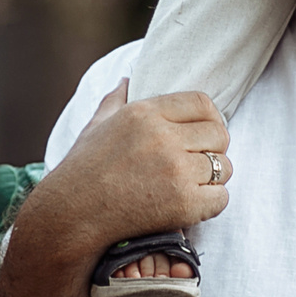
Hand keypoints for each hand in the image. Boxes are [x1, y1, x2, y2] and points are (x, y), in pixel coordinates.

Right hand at [30, 82, 231, 271]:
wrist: (71, 217)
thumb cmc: (82, 171)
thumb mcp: (96, 126)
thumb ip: (116, 100)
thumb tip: (127, 80)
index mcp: (144, 113)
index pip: (203, 103)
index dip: (210, 118)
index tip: (204, 132)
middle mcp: (163, 137)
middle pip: (220, 133)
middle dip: (214, 147)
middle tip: (198, 162)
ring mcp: (175, 171)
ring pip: (224, 166)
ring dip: (213, 177)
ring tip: (192, 184)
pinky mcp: (184, 204)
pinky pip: (221, 198)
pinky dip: (211, 203)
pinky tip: (191, 204)